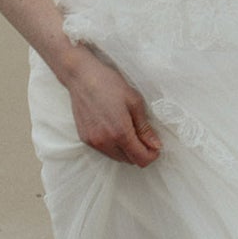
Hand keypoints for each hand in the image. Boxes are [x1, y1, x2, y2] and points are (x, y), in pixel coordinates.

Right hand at [64, 49, 162, 167]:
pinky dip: (114, 146)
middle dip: (140, 152)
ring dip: (126, 150)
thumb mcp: (135, 102)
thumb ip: (145, 128)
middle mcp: (105, 142)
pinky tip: (114, 129)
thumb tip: (156, 146)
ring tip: (129, 130)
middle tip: (143, 135)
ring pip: (117, 158)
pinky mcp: (84, 139)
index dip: (152, 155)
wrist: (82, 77)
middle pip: (129, 161)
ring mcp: (93, 142)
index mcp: (120, 133)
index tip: (156, 145)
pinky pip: (104, 151)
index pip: (141, 159)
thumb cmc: (110, 85)